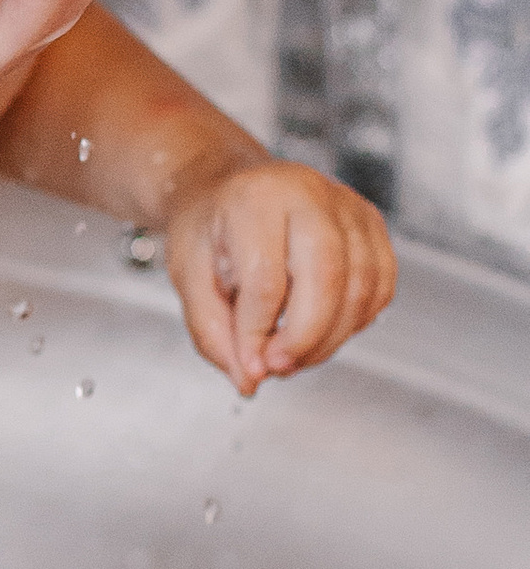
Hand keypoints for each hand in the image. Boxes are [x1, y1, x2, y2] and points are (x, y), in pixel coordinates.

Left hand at [162, 159, 395, 393]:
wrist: (229, 189)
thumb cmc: (210, 227)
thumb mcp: (187, 277)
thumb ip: (213, 333)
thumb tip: (250, 380)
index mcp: (256, 199)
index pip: (265, 278)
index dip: (257, 333)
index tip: (248, 365)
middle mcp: (310, 194)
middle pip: (327, 278)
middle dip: (304, 339)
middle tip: (277, 367)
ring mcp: (348, 208)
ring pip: (361, 288)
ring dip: (330, 339)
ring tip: (293, 355)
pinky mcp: (372, 226)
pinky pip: (380, 287)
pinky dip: (356, 322)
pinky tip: (322, 330)